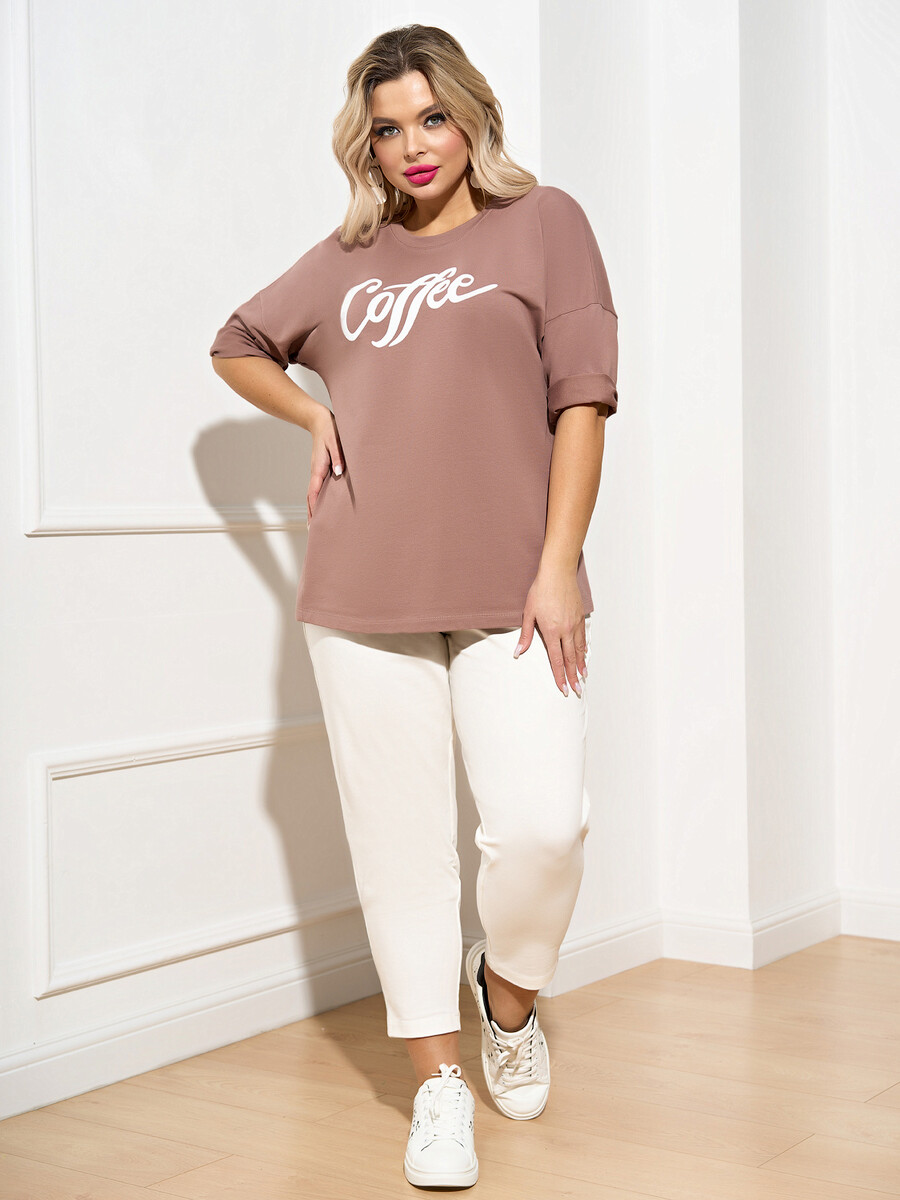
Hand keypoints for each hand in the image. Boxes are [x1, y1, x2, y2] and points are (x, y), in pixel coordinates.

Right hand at [307, 405, 343, 523]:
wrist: (320, 421)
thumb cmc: (330, 430)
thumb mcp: (335, 442)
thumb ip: (339, 457)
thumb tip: (339, 473)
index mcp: (318, 468)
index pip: (313, 492)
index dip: (313, 507)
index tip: (313, 521)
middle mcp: (316, 472)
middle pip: (311, 497)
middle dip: (311, 513)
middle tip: (313, 530)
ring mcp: (318, 472)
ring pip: (314, 493)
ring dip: (313, 508)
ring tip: (315, 523)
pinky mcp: (321, 470)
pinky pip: (318, 488)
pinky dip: (317, 499)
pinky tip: (322, 505)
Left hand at [514, 566, 586, 697]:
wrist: (558, 573)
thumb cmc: (541, 590)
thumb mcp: (529, 613)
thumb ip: (526, 635)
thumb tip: (518, 653)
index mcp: (551, 631)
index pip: (556, 660)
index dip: (560, 676)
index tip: (563, 688)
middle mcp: (566, 630)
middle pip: (570, 659)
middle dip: (573, 676)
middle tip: (577, 690)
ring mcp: (575, 623)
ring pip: (579, 649)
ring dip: (580, 665)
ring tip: (583, 676)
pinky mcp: (580, 616)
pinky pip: (582, 637)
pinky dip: (583, 649)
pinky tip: (584, 655)